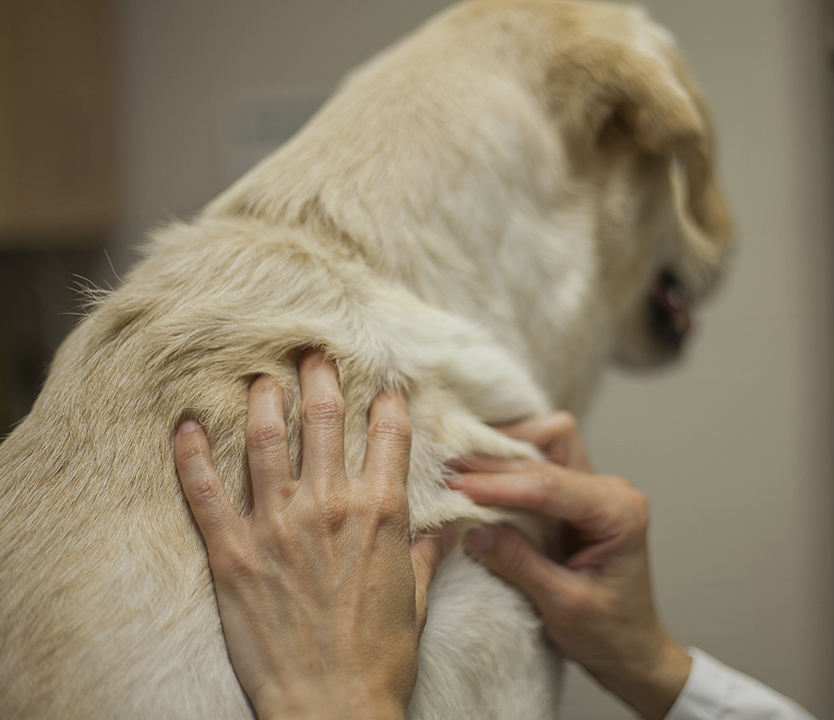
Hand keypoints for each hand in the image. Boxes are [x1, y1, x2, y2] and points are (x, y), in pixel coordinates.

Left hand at [174, 349, 447, 719]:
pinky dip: (192, 453)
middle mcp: (329, 506)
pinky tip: (186, 425)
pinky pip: (205, 490)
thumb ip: (425, 556)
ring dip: (262, 400)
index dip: (387, 403)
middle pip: (323, 420)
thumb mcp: (417, 601)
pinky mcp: (232, 553)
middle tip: (312, 353)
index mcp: (381, 513)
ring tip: (260, 377)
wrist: (330, 707)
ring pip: (265, 439)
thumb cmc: (381, 659)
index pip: (388, 435)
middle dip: (319, 378)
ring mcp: (276, 525)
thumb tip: (442, 533)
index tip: (383, 386)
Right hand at [447, 413, 690, 719]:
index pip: (550, 484)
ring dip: (502, 451)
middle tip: (446, 472)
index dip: (500, 484)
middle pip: (549, 446)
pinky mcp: (573, 497)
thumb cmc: (611, 633)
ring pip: (544, 443)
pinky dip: (507, 466)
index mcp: (619, 512)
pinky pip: (539, 464)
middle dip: (495, 459)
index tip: (457, 487)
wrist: (632, 650)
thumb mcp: (564, 605)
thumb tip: (473, 530)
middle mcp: (609, 490)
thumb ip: (520, 564)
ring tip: (459, 470)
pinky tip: (479, 478)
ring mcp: (592, 489)